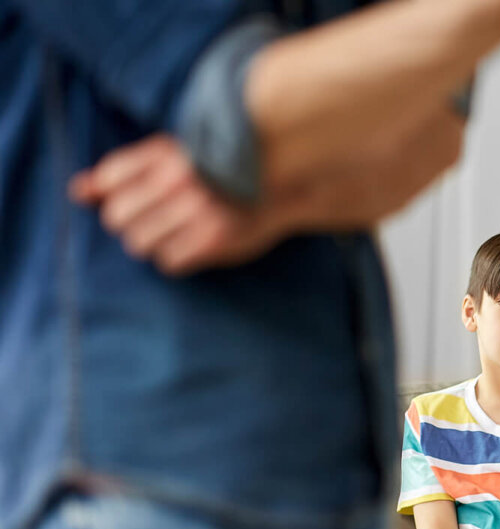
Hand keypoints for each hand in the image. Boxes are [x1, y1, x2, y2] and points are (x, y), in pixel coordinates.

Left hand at [69, 135, 288, 276]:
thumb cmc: (218, 168)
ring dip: (152, 243)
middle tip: (158, 219)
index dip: (117, 193)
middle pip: (118, 217)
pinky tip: (191, 245)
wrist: (280, 177)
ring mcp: (198, 211)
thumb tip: (77, 192)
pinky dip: (175, 258)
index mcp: (167, 154)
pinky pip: (169, 262)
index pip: (111, 180)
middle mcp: (180, 181)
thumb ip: (123, 172)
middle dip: (131, 222)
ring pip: (139, 243)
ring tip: (176, 233)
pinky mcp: (216, 239)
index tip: (139, 194)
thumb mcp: (171, 156)